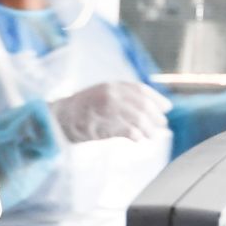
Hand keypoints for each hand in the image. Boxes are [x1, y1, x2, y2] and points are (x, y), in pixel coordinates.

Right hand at [50, 81, 170, 143]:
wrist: (58, 118)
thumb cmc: (84, 109)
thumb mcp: (104, 98)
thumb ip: (124, 102)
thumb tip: (149, 112)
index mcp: (112, 85)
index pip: (140, 89)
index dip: (156, 98)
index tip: (167, 108)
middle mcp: (109, 93)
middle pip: (141, 104)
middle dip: (154, 116)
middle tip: (162, 124)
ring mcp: (104, 108)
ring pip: (135, 117)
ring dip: (147, 128)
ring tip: (151, 136)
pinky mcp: (99, 124)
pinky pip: (123, 129)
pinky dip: (134, 134)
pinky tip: (138, 139)